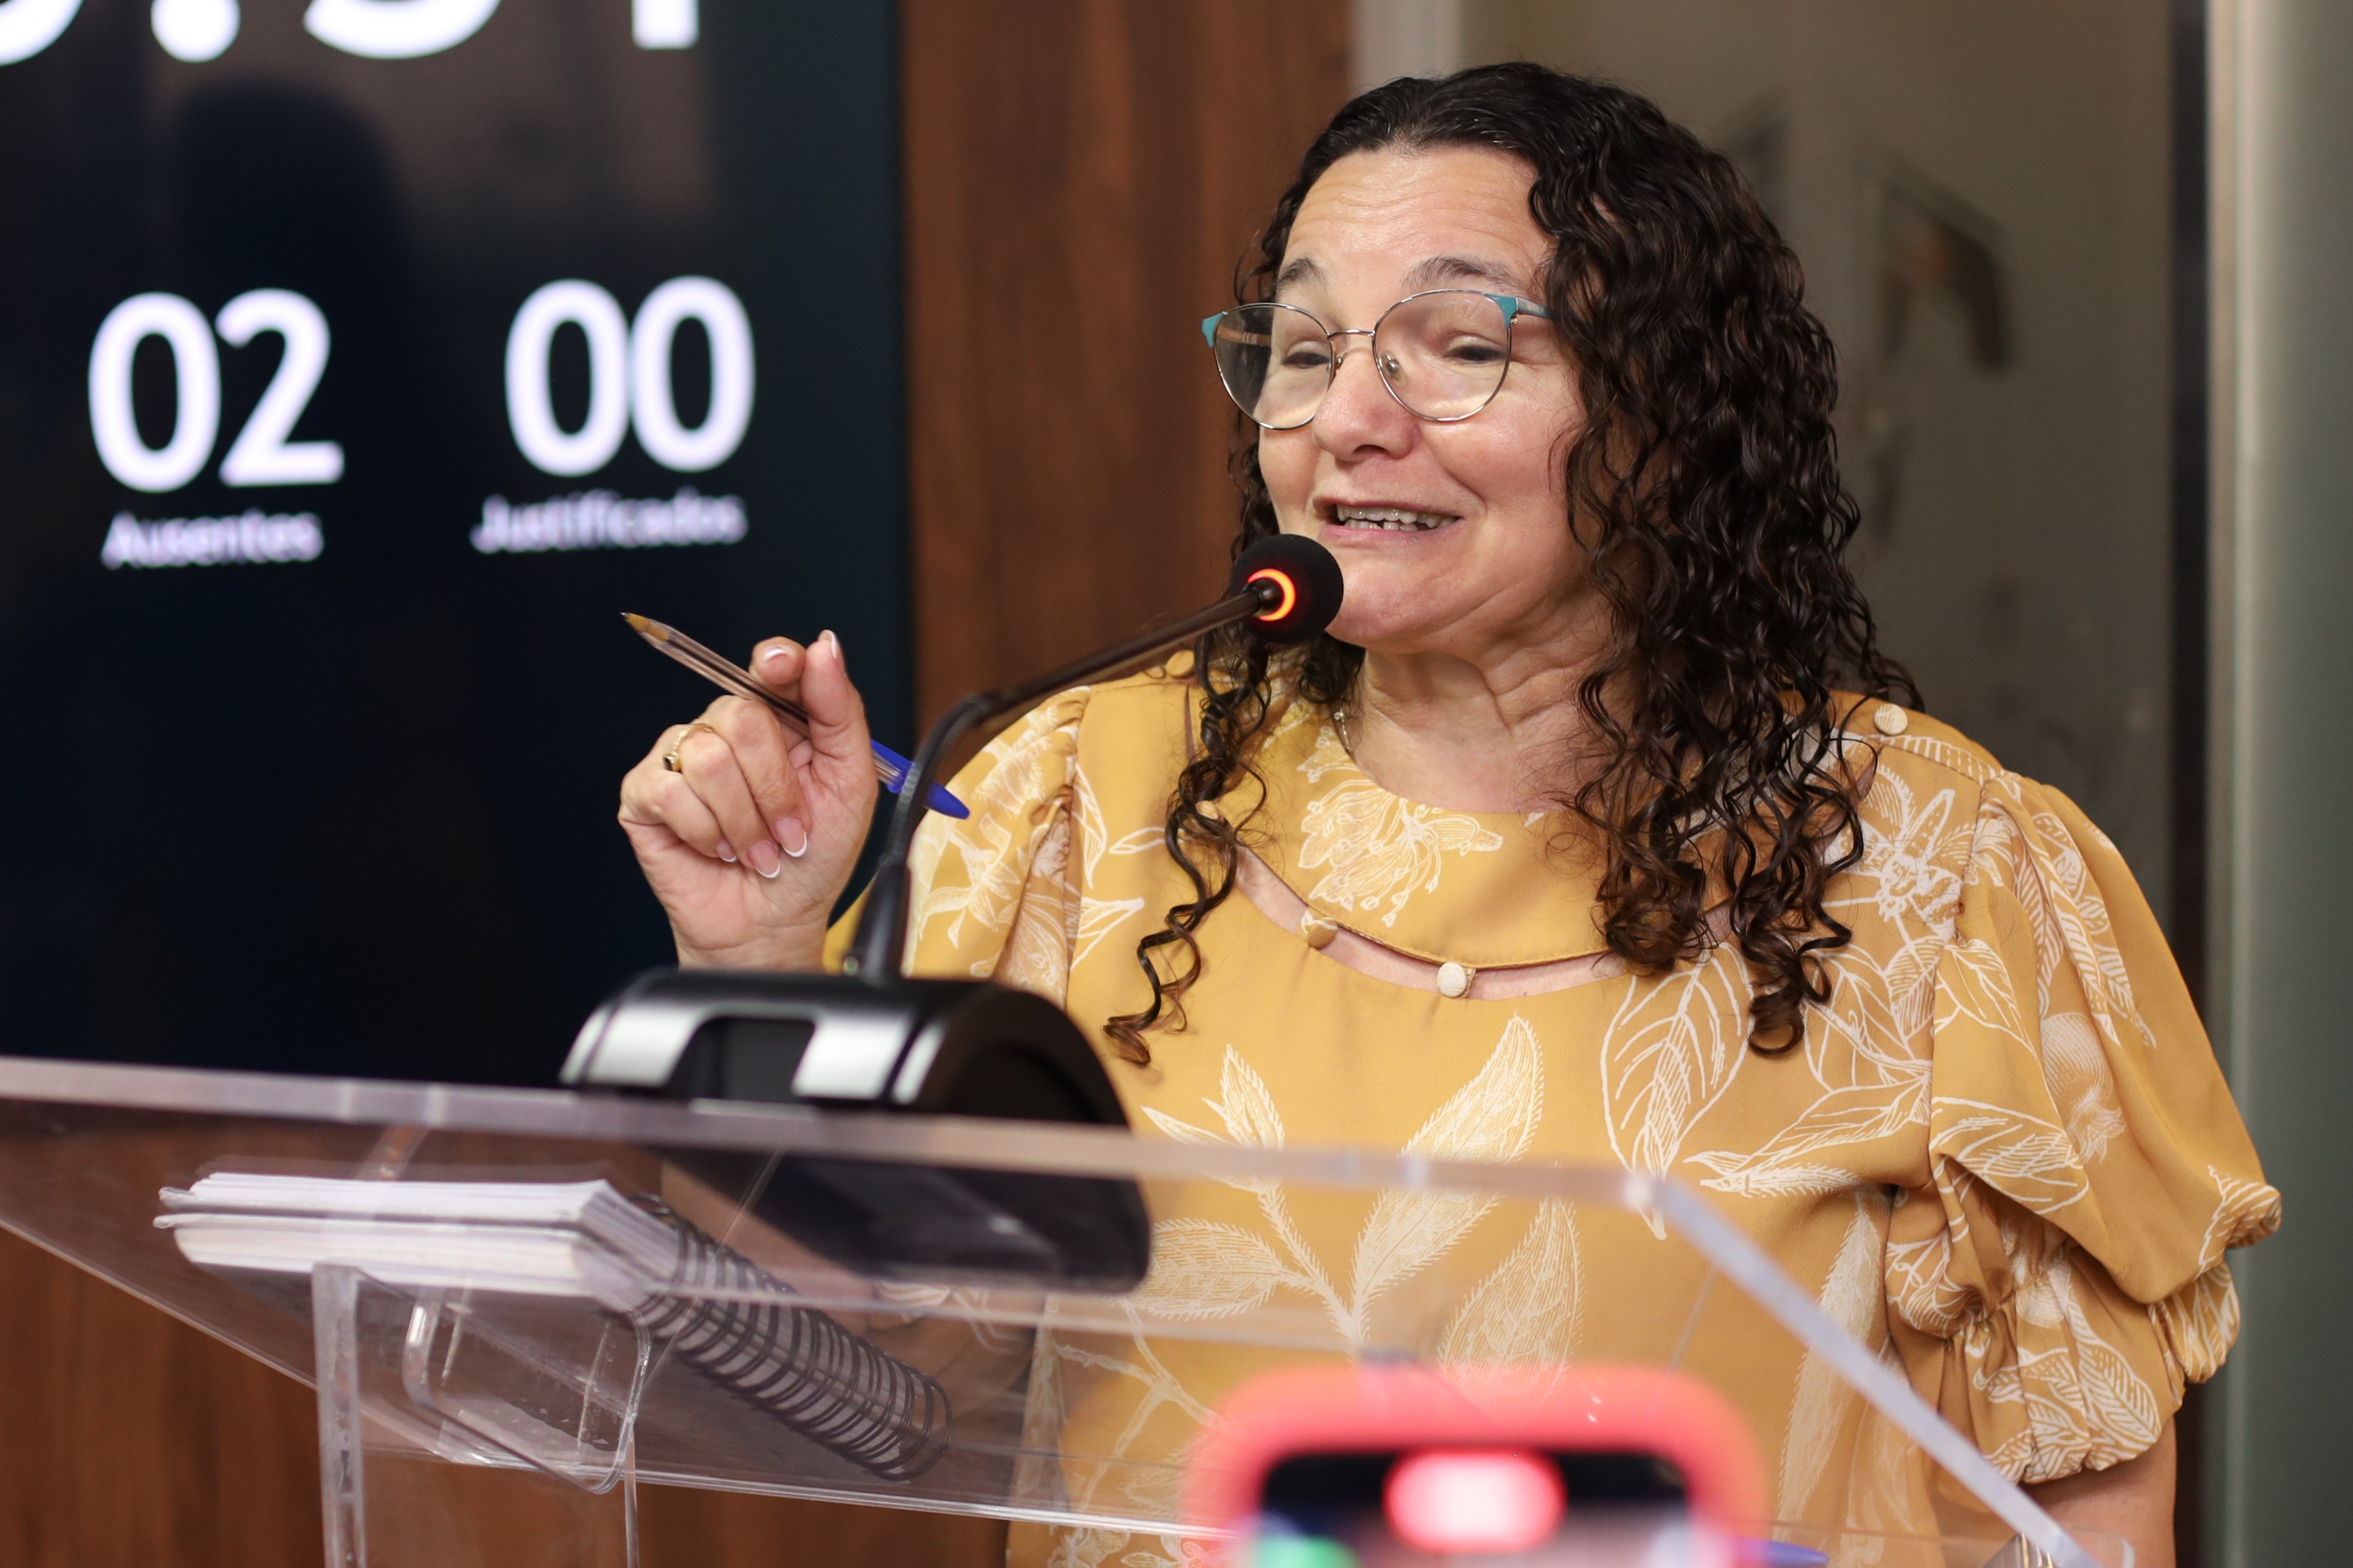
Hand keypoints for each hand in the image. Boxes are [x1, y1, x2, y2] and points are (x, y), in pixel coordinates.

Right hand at [617, 630, 876, 969]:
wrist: (774, 923)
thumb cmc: (812, 858)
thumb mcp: (849, 784)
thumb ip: (839, 711)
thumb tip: (823, 646)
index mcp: (779, 721)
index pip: (769, 665)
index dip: (775, 661)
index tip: (782, 666)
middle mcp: (725, 730)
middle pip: (740, 714)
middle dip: (774, 785)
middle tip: (789, 830)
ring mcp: (681, 758)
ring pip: (707, 756)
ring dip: (744, 818)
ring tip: (758, 850)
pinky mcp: (644, 794)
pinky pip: (670, 790)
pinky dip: (705, 830)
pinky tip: (719, 851)